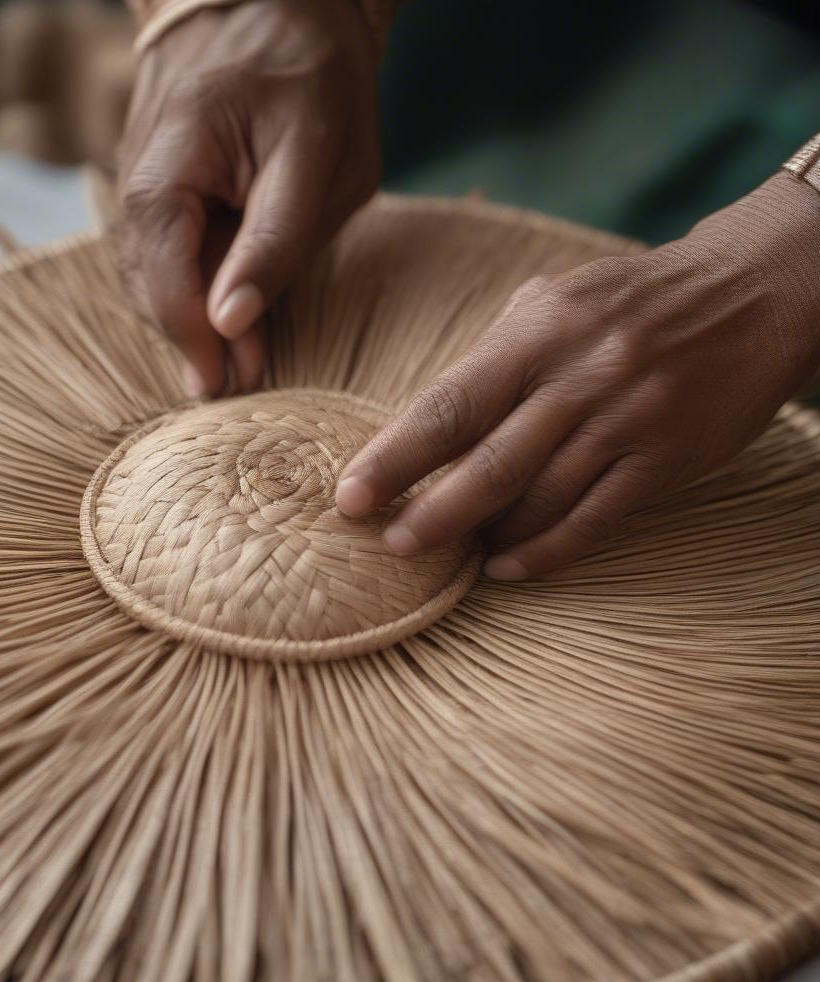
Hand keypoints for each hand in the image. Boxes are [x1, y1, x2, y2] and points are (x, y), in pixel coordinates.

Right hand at [116, 0, 380, 396]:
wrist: (279, 0)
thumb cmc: (307, 68)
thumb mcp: (314, 158)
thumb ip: (274, 243)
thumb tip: (232, 323)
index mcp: (167, 171)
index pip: (163, 280)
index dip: (192, 342)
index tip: (226, 386)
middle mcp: (140, 182)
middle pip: (150, 286)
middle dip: (194, 341)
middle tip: (242, 384)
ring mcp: (148, 184)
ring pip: (158, 275)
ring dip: (197, 321)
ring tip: (245, 361)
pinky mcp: (168, 189)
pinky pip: (174, 252)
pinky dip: (201, 288)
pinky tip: (236, 312)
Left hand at [336, 174, 819, 579]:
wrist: (752, 291)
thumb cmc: (628, 302)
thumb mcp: (552, 301)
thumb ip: (492, 358)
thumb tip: (429, 423)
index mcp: (537, 331)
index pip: (449, 404)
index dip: (394, 457)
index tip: (351, 497)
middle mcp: (580, 376)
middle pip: (487, 463)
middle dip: (430, 512)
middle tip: (391, 543)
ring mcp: (628, 420)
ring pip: (539, 500)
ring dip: (486, 536)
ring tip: (446, 556)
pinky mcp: (667, 459)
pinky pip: (594, 520)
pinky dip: (545, 552)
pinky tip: (507, 568)